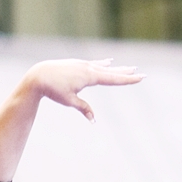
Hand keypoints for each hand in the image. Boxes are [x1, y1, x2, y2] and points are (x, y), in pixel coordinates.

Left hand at [27, 58, 145, 122]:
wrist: (39, 76)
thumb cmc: (54, 90)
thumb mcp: (69, 101)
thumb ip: (83, 109)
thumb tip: (93, 120)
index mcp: (89, 76)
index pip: (113, 79)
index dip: (127, 80)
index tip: (140, 78)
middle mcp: (89, 68)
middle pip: (112, 72)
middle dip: (126, 74)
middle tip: (141, 73)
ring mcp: (83, 64)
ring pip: (105, 67)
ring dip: (117, 68)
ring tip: (130, 67)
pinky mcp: (77, 64)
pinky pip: (95, 64)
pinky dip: (103, 64)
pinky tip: (109, 61)